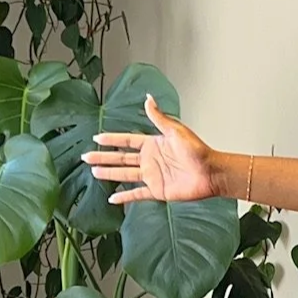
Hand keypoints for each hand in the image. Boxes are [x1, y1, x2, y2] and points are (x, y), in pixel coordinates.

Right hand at [80, 93, 216, 203]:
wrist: (211, 172)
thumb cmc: (199, 151)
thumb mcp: (176, 131)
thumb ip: (159, 117)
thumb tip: (148, 99)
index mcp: (153, 144)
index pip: (127, 141)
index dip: (112, 139)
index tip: (97, 138)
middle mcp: (150, 160)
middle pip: (121, 158)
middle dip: (103, 157)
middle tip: (86, 157)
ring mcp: (153, 176)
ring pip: (125, 174)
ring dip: (109, 173)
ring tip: (94, 172)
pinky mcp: (157, 190)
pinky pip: (137, 194)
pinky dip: (125, 197)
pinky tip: (113, 198)